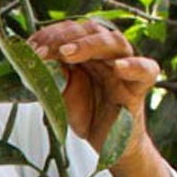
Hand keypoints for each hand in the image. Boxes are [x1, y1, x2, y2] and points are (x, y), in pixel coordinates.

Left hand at [27, 20, 159, 160]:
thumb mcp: (60, 97)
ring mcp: (124, 69)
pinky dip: (135, 66)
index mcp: (87, 53)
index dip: (50, 35)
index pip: (71, 31)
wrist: (109, 146)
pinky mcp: (138, 88)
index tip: (30, 47)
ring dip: (89, 44)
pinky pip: (147, 70)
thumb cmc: (88, 116)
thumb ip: (51, 79)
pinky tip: (118, 68)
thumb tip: (35, 60)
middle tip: (41, 51)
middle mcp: (106, 55)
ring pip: (116, 43)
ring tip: (66, 53)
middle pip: (91, 30)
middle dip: (63, 37)